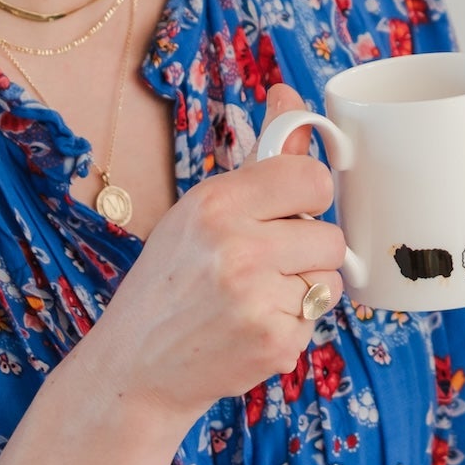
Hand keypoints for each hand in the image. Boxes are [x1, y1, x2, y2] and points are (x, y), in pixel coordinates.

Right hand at [82, 83, 346, 424]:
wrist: (134, 368)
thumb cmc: (170, 281)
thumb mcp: (201, 210)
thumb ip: (259, 159)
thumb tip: (289, 95)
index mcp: (216, 203)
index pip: (312, 177)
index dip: (308, 196)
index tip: (288, 211)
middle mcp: (236, 247)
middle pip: (330, 234)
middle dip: (307, 251)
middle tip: (263, 265)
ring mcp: (256, 298)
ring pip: (330, 278)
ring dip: (303, 289)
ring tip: (253, 298)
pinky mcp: (275, 342)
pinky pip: (317, 319)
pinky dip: (292, 325)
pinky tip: (250, 328)